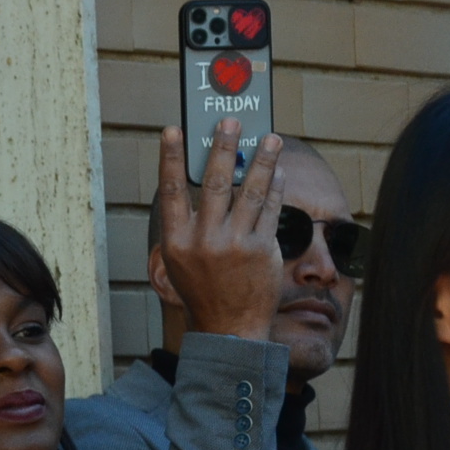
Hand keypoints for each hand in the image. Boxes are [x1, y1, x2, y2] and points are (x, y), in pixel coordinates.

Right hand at [153, 121, 286, 341]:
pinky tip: (278, 171)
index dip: (171, 158)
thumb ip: (189, 224)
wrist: (229, 328)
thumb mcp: (182, 260)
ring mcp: (234, 244)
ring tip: (269, 138)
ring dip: (261, 160)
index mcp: (177, 242)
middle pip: (214, 182)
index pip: (172, 190)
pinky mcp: (262, 249)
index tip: (174, 130)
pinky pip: (271, 210)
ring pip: (249, 191)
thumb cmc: (204, 290)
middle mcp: (204, 240)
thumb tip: (206, 182)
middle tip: (230, 122)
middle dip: (223, 147)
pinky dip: (275, 187)